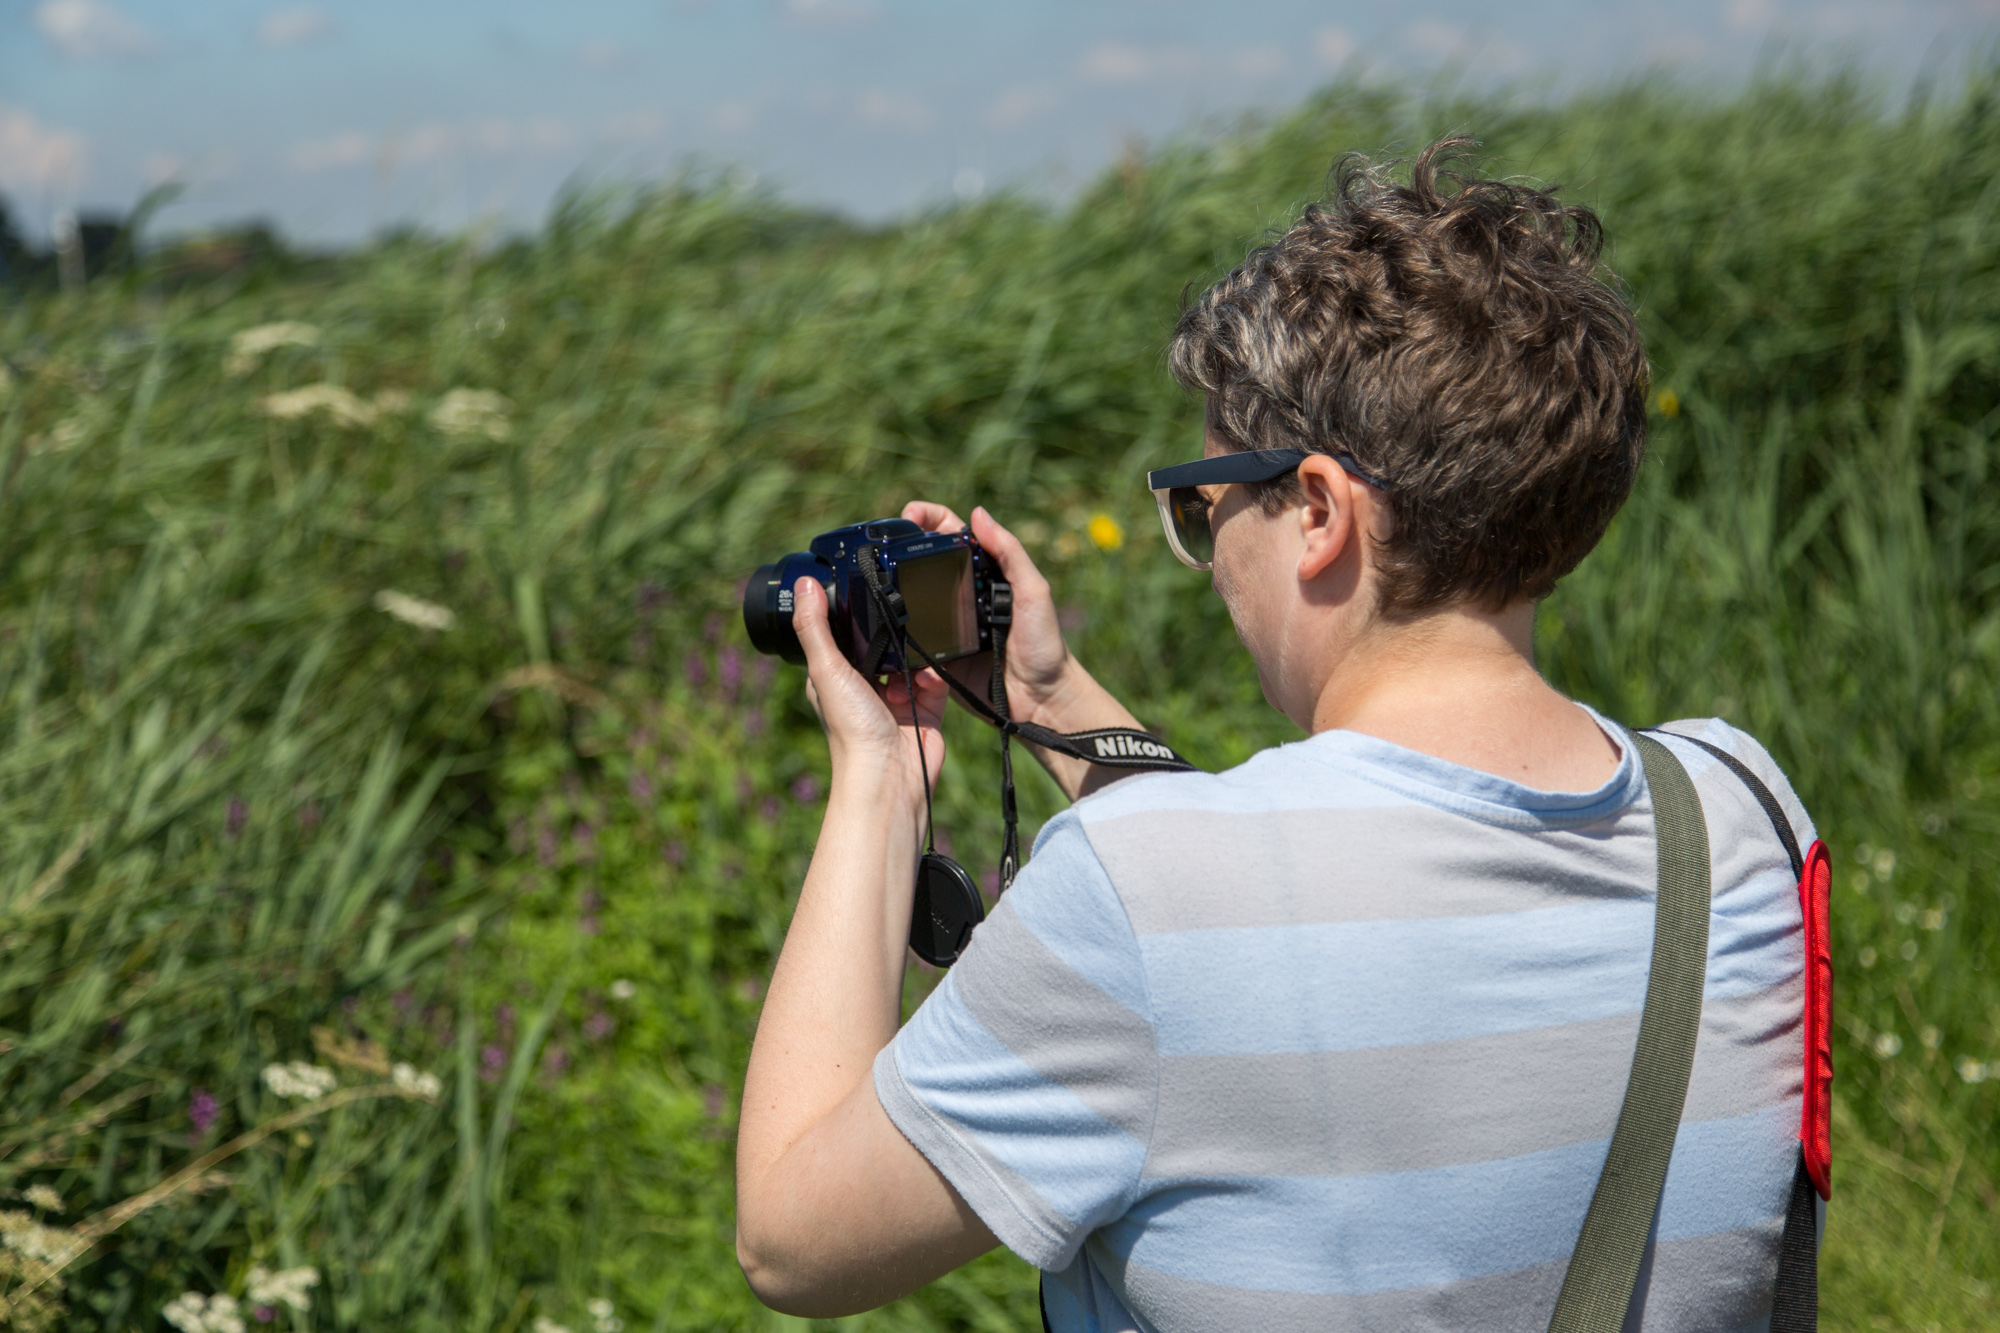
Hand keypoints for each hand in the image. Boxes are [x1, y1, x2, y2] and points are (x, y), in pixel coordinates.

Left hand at [793, 575, 945, 799]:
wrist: (891, 775)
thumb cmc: (851, 730)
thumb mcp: (826, 670)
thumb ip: (815, 627)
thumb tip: (803, 585)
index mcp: (835, 675)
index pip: (843, 633)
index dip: (852, 616)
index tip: (864, 593)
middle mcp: (865, 683)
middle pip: (882, 641)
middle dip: (891, 635)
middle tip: (893, 632)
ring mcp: (897, 695)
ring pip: (912, 655)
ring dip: (912, 657)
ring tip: (905, 673)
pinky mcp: (926, 705)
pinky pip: (935, 676)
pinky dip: (933, 676)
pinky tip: (924, 685)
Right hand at [899, 502, 1075, 728]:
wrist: (1039, 701)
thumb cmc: (1044, 645)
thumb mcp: (1034, 593)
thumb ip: (1010, 553)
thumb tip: (978, 514)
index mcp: (985, 572)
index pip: (951, 534)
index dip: (928, 519)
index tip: (908, 516)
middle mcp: (961, 594)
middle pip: (922, 562)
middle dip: (900, 550)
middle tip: (883, 549)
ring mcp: (945, 625)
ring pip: (909, 600)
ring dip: (893, 592)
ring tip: (878, 586)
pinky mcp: (934, 657)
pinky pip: (908, 641)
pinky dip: (898, 636)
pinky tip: (889, 630)